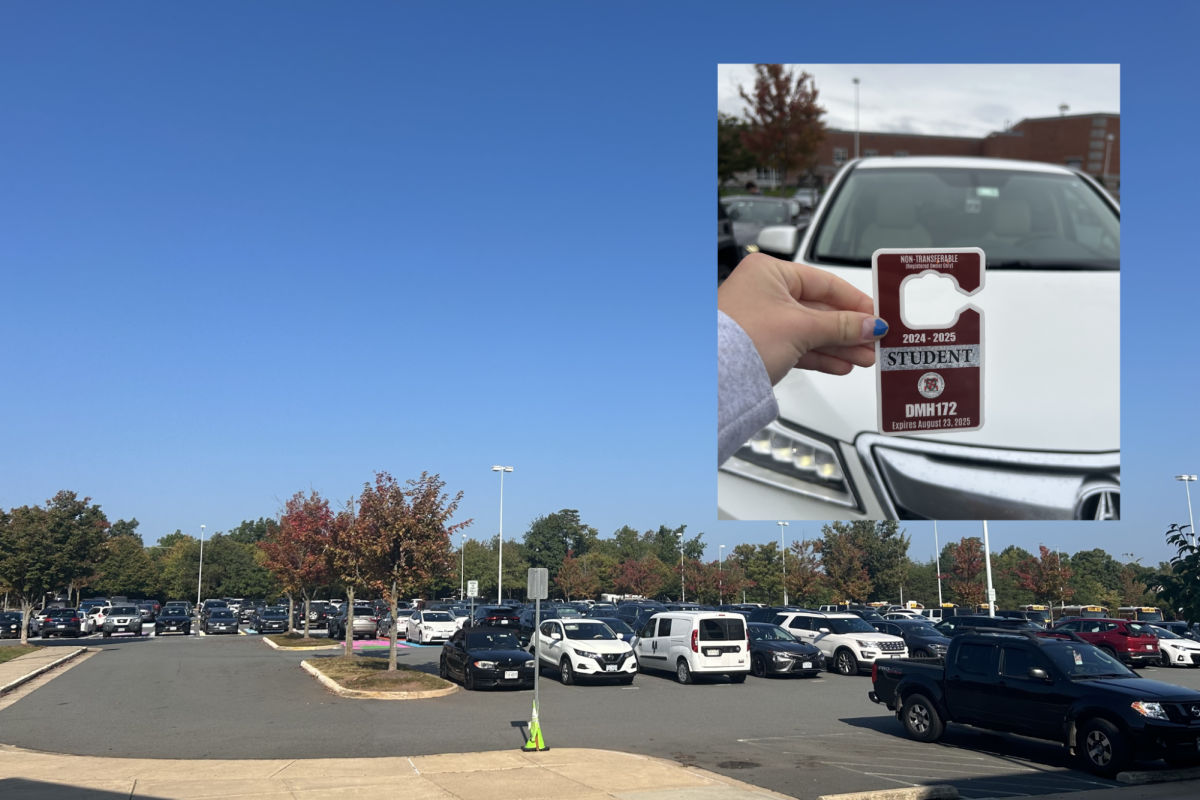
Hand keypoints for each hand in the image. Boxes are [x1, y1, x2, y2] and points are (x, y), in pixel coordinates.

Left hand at [718, 253, 886, 384]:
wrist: (712, 377)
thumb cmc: (742, 339)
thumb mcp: (801, 328)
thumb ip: (841, 326)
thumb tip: (870, 324)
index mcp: (769, 272)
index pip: (823, 282)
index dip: (854, 301)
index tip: (876, 315)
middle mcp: (764, 291)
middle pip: (819, 308)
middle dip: (849, 329)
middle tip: (874, 341)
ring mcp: (762, 319)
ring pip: (810, 330)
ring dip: (839, 345)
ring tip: (864, 357)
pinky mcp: (761, 345)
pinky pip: (799, 346)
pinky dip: (821, 355)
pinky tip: (841, 364)